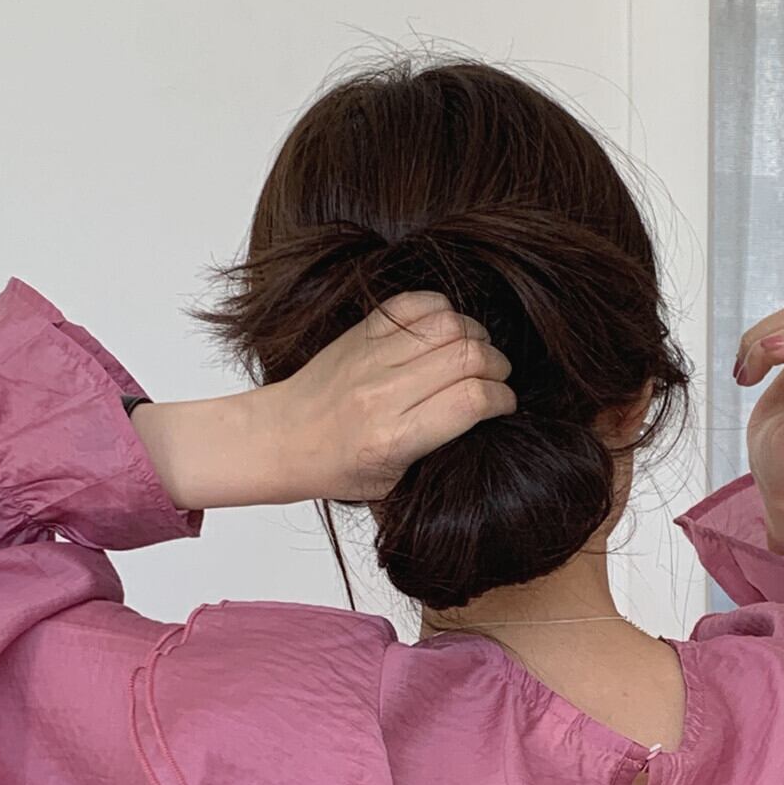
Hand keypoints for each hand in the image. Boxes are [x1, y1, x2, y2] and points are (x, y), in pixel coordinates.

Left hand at [133, 290, 515, 509]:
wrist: (281, 437)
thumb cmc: (336, 467)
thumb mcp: (394, 482)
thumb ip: (439, 448)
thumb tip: (484, 415)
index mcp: (393, 438)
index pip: (472, 401)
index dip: (501, 399)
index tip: (503, 405)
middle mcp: (384, 392)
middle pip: (469, 356)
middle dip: (496, 366)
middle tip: (494, 379)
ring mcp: (371, 356)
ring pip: (450, 323)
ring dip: (475, 336)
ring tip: (473, 355)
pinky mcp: (363, 331)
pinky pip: (417, 302)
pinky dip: (443, 310)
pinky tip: (445, 332)